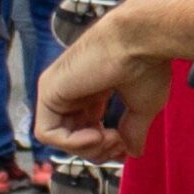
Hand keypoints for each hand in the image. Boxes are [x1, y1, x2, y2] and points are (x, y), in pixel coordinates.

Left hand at [34, 7, 170, 162]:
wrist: (141, 41)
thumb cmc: (146, 65)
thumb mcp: (143, 108)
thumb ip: (133, 131)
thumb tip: (132, 152)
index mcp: (93, 91)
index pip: (88, 130)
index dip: (105, 148)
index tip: (125, 147)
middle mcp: (74, 90)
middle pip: (73, 138)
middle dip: (97, 151)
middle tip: (119, 144)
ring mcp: (58, 89)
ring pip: (59, 139)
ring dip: (87, 148)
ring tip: (109, 137)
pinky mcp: (48, 90)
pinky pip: (47, 133)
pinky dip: (71, 143)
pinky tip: (96, 134)